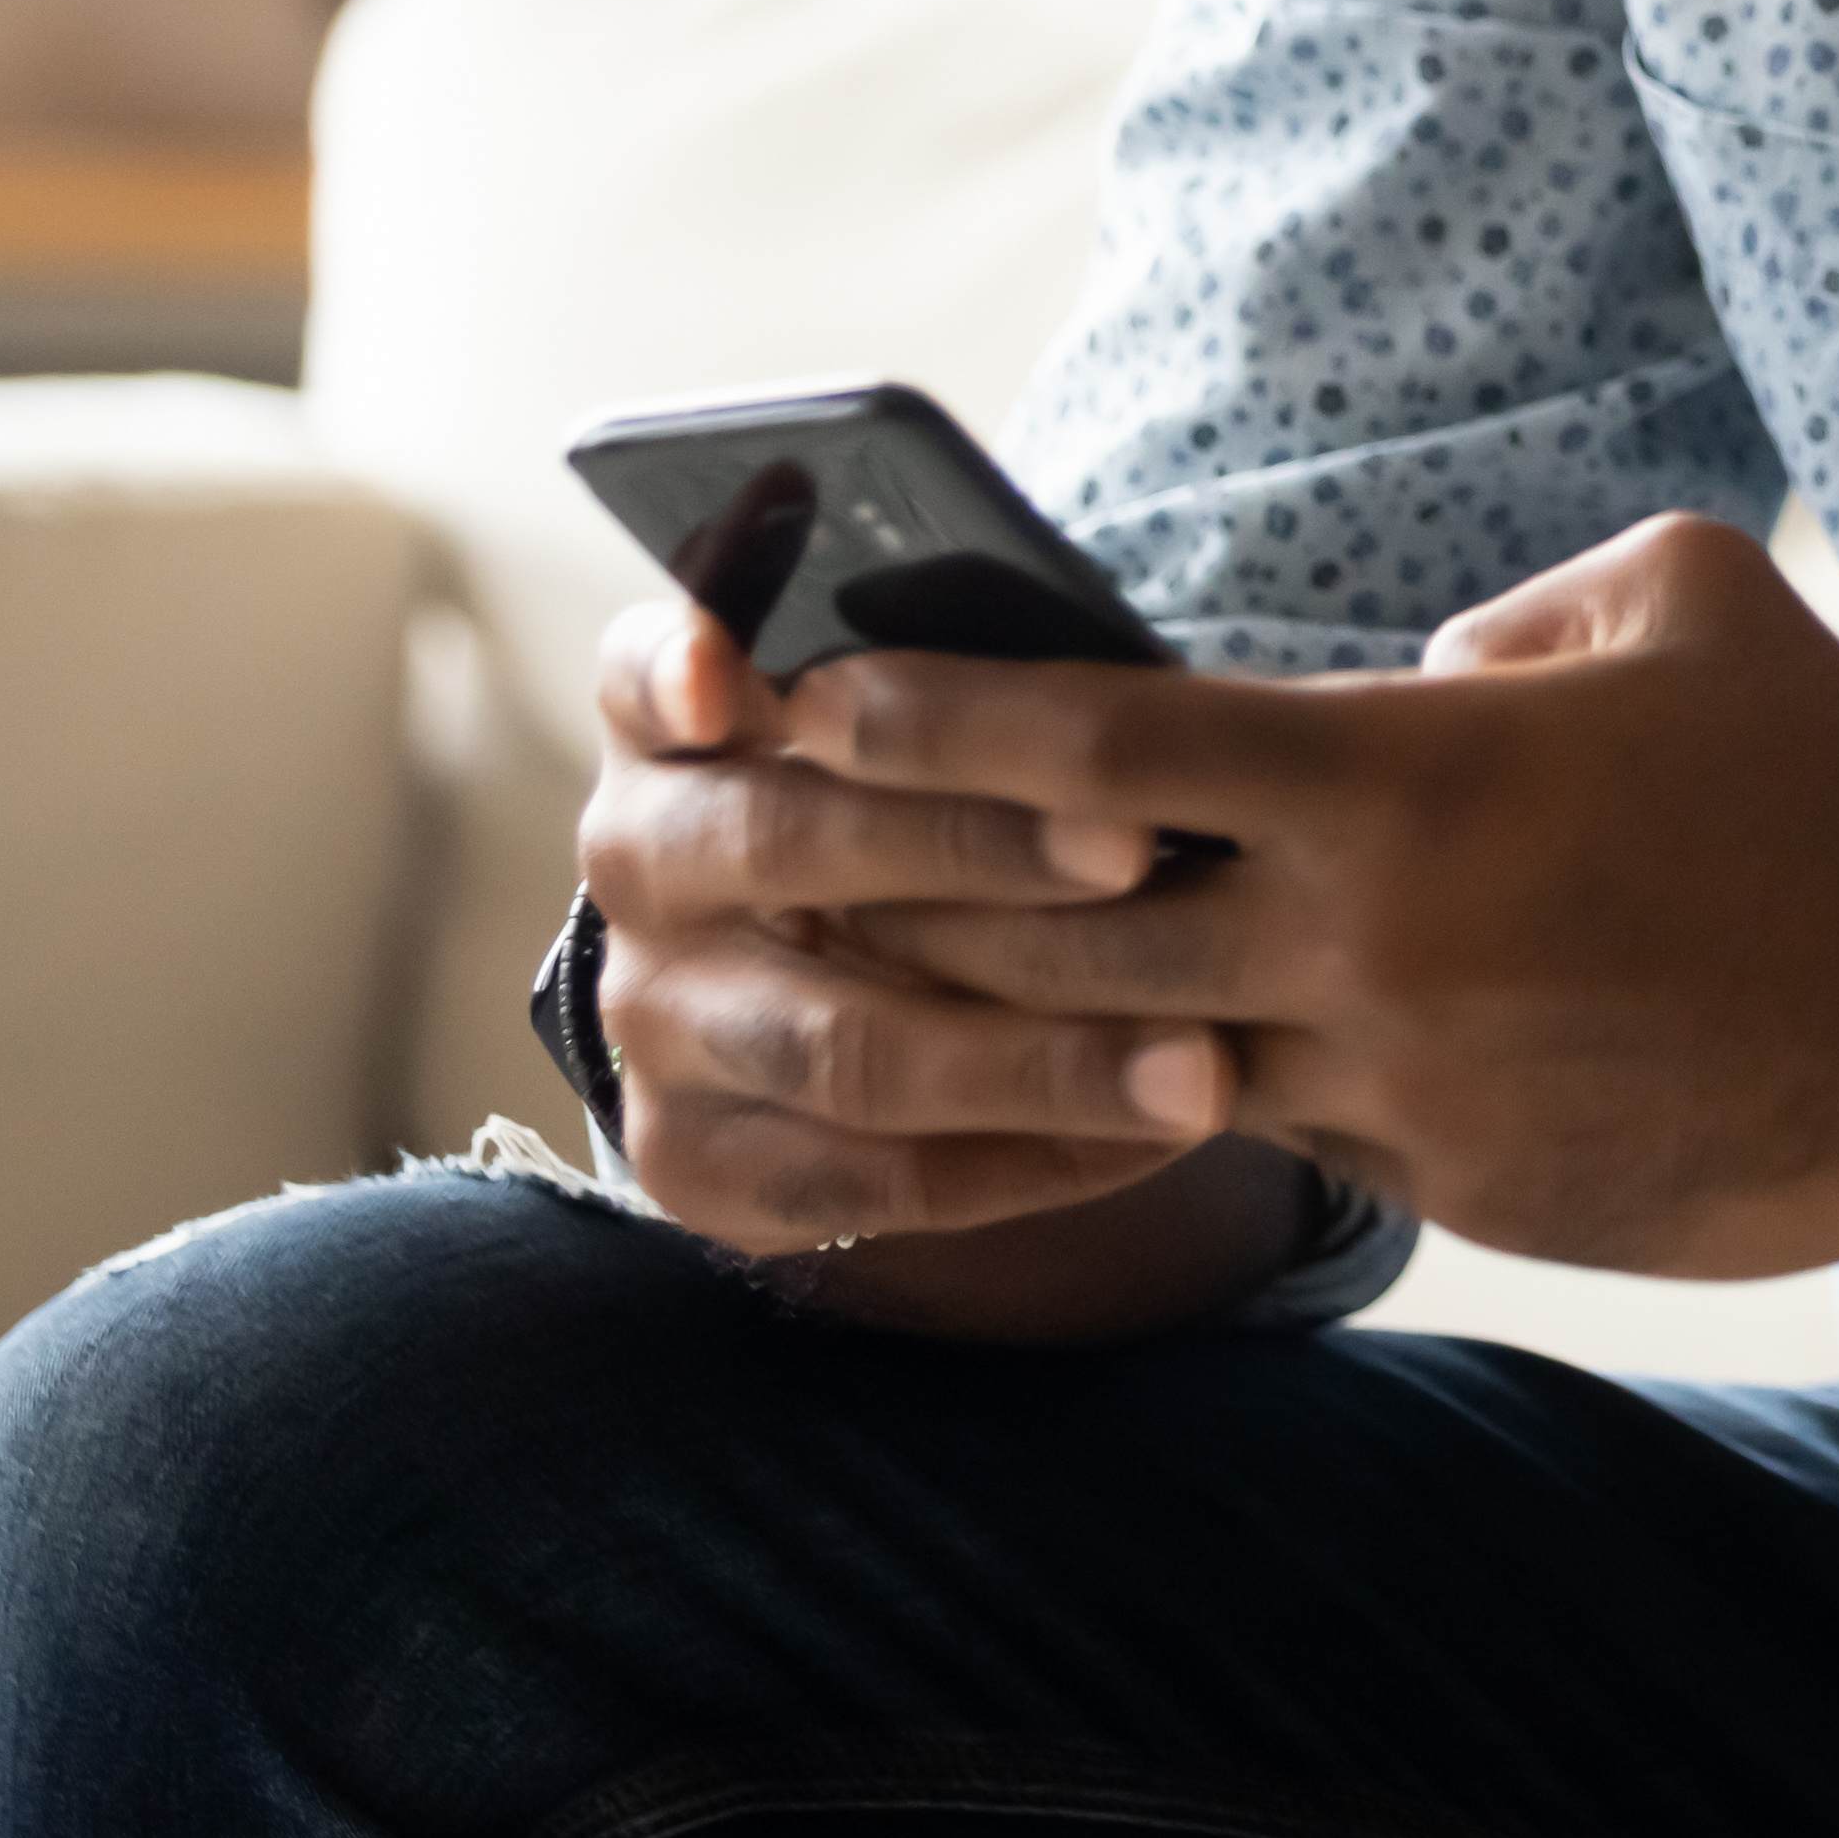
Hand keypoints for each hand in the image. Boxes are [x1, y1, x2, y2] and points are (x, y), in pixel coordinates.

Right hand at [574, 592, 1231, 1255]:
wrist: (819, 981)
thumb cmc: (909, 806)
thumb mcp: (902, 725)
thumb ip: (936, 686)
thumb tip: (1050, 655)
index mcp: (669, 726)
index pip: (645, 674)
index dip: (675, 667)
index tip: (717, 677)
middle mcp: (636, 866)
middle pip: (784, 844)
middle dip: (969, 842)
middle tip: (1136, 845)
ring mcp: (653, 1025)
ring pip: (846, 1048)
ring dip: (1039, 1059)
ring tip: (1202, 1064)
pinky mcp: (695, 1165)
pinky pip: (875, 1182)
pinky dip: (1032, 1161)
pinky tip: (1154, 1139)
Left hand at [815, 515, 1838, 1280]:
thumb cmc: (1833, 775)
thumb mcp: (1675, 595)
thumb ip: (1501, 616)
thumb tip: (1402, 675)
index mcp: (1401, 778)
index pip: (1095, 746)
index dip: (931, 719)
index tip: (809, 697)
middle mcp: (1370, 946)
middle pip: (1056, 936)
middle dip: (903, 898)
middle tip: (780, 865)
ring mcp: (1407, 1090)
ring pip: (1145, 1064)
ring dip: (1017, 1031)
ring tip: (897, 990)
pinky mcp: (1459, 1194)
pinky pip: (1295, 1139)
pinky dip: (1220, 1097)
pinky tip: (1148, 1072)